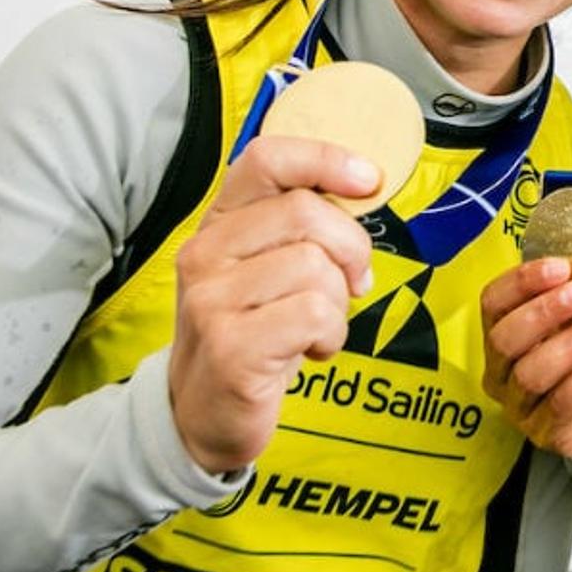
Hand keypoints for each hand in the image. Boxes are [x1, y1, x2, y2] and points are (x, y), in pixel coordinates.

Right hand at [169, 137, 377, 474]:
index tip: (369, 181)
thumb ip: (303, 227)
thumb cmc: (251, 331)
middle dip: (350, 248)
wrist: (202, 413)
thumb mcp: (267, 268)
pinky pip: (315, 314)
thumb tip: (365, 187)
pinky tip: (311, 350)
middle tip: (351, 282)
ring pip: (317, 267)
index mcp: (218, 223)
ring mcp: (211, 301)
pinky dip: (331, 335)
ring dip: (339, 303)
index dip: (325, 158)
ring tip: (315, 327)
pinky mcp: (230, 347)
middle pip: (306, 213)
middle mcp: (204, 254)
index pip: (266, 159)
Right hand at [482, 258, 571, 462]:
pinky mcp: (544, 432)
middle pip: (503, 339)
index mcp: (504, 332)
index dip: (521, 282)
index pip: (493, 303)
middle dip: (543, 312)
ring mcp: (518, 405)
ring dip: (570, 343)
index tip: (560, 268)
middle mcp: (501, 370)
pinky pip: (560, 403)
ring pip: (530, 373)